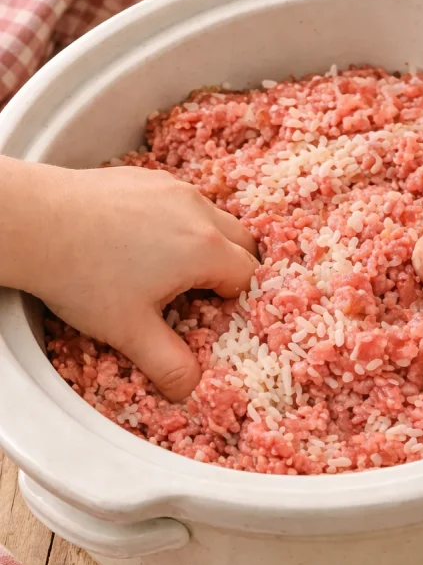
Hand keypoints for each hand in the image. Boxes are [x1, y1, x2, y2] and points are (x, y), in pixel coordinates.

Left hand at [32, 165, 257, 400]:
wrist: (33, 222)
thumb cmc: (84, 275)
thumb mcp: (130, 332)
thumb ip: (169, 365)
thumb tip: (189, 387)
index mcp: (205, 248)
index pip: (248, 275)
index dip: (236, 300)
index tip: (210, 314)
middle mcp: (197, 209)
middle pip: (241, 240)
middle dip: (230, 269)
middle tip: (200, 295)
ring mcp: (171, 187)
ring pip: (210, 216)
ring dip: (204, 243)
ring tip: (167, 269)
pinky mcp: (145, 176)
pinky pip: (179, 200)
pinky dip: (175, 222)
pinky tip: (138, 242)